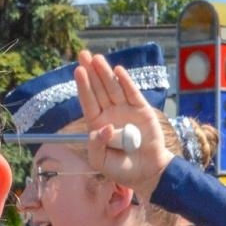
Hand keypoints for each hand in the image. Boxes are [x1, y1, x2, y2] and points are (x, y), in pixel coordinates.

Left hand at [73, 50, 171, 201]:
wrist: (147, 172)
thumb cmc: (121, 168)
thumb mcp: (101, 162)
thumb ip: (97, 146)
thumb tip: (104, 127)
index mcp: (97, 124)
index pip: (88, 102)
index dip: (83, 86)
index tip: (78, 70)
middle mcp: (110, 113)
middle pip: (98, 89)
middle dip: (91, 71)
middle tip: (83, 54)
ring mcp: (126, 110)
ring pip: (113, 88)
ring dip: (105, 72)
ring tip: (97, 58)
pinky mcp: (141, 110)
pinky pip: (132, 93)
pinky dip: (126, 82)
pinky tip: (118, 70)